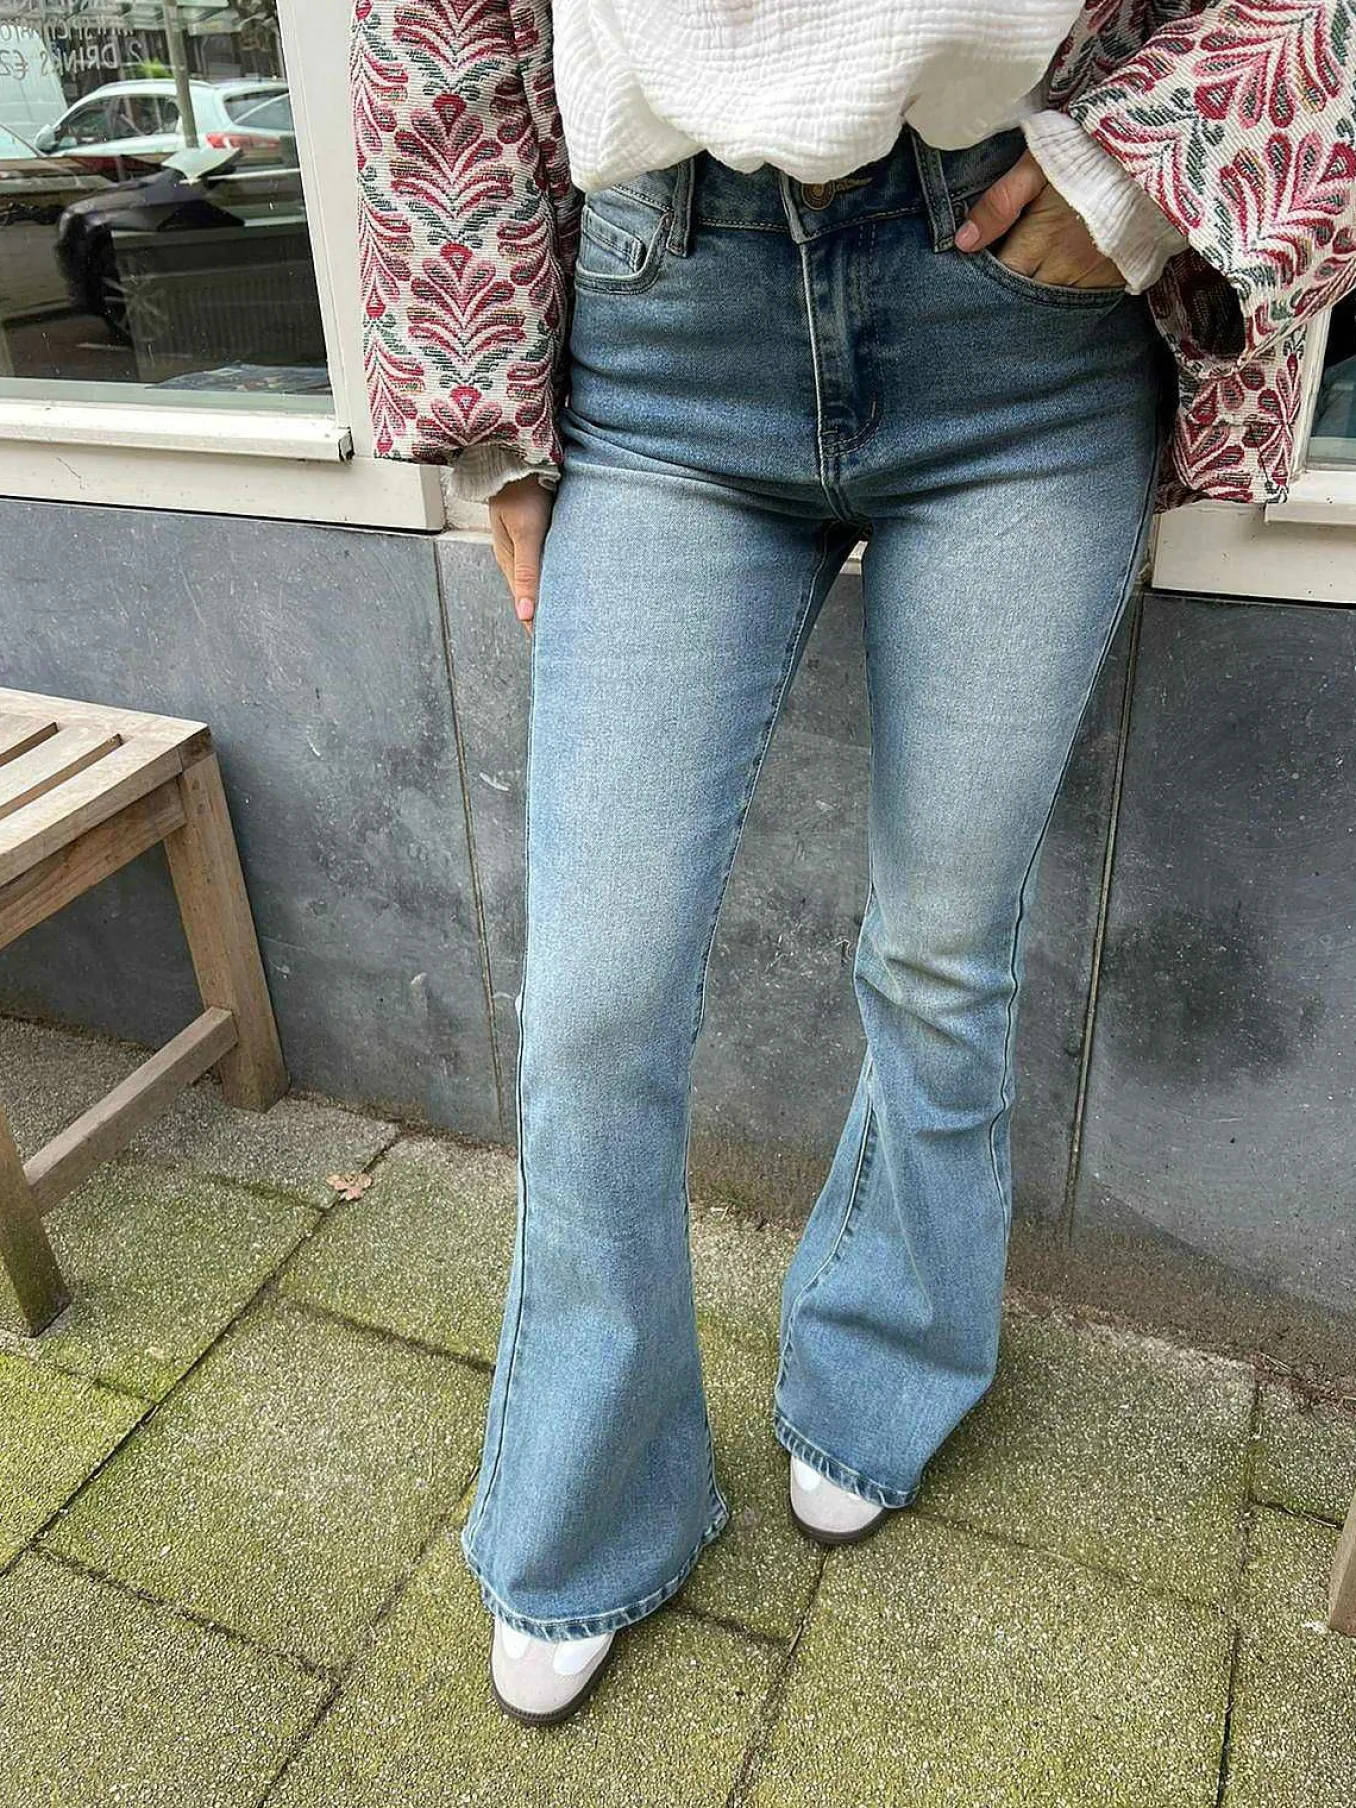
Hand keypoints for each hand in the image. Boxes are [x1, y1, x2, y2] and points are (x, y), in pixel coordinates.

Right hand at [489, 473, 555, 640]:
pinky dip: (556, 574)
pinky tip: (568, 580)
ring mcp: (525, 542)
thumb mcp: (526, 534)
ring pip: (541, 576)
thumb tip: (526, 615)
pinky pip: (547, 559)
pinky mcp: (537, 529)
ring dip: (552, 594)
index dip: (536, 627)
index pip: (525, 605)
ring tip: (569, 615)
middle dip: (544, 615)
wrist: (516, 454)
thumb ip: (528, 572)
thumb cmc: (521, 491)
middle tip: (564, 639)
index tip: (549, 650)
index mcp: (509, 562)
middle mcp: (516, 556)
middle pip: (532, 594)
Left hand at [954, 150, 1123, 289]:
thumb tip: (963, 242)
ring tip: (1025, 286)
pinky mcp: (1114, 279)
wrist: (1158, 155)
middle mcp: (1062, 269)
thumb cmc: (1092, 153)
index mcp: (1038, 242)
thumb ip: (1000, 203)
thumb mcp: (1038, 165)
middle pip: (1022, 298)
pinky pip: (1081, 302)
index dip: (984, 278)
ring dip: (1035, 299)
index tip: (974, 273)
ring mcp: (1090, 278)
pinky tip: (1056, 288)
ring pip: (1051, 305)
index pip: (999, 278)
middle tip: (991, 290)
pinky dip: (1065, 298)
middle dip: (1006, 295)